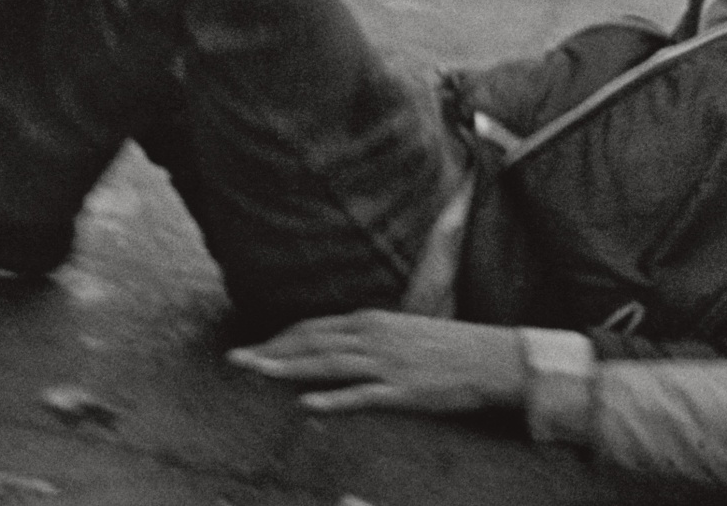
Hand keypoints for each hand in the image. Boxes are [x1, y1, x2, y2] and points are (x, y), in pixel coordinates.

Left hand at [229, 312, 525, 416]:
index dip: (280, 340)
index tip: (255, 349)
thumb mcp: (401, 333)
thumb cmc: (448, 347)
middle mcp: (371, 336)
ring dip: (287, 368)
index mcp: (370, 321)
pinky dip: (331, 399)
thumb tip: (341, 348)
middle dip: (270, 351)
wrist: (491, 357)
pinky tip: (306, 405)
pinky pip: (360, 396)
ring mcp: (385, 364)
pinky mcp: (402, 391)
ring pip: (326, 365)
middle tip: (235, 360)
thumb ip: (369, 339)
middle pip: (310, 343)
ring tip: (256, 373)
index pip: (313, 328)